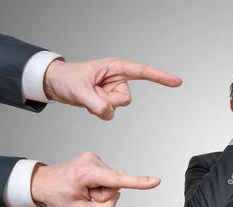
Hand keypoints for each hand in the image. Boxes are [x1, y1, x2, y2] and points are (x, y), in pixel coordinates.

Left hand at [30, 152, 160, 206]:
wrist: (44, 181)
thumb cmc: (59, 196)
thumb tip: (117, 196)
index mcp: (86, 173)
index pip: (118, 180)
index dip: (139, 182)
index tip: (156, 181)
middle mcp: (93, 161)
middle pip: (114, 187)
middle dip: (102, 196)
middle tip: (83, 195)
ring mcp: (95, 158)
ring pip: (111, 184)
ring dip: (99, 191)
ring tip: (82, 189)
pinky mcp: (97, 160)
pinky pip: (107, 179)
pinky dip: (98, 185)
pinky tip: (85, 184)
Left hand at [44, 58, 181, 120]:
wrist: (56, 83)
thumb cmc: (67, 78)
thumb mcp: (80, 90)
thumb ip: (96, 103)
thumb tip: (109, 113)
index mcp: (115, 67)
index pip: (143, 72)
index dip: (161, 77)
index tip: (176, 82)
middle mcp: (117, 78)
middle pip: (126, 99)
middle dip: (109, 102)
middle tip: (91, 94)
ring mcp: (113, 90)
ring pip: (118, 107)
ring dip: (102, 107)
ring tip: (88, 97)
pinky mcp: (108, 99)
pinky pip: (110, 113)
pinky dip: (98, 112)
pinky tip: (89, 103)